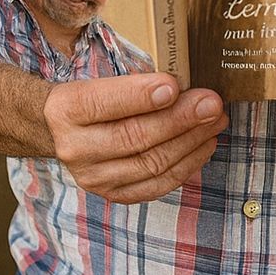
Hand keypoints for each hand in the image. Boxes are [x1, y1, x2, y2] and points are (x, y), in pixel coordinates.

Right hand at [44, 73, 226, 203]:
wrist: (60, 132)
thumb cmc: (91, 98)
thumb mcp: (99, 79)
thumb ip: (134, 83)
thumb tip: (183, 85)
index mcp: (67, 109)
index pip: (106, 103)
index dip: (142, 96)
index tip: (175, 85)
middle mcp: (76, 148)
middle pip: (134, 136)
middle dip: (180, 119)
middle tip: (211, 104)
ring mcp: (94, 177)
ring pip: (150, 163)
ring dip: (191, 142)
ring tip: (215, 121)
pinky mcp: (112, 194)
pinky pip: (156, 185)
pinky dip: (186, 165)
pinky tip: (204, 145)